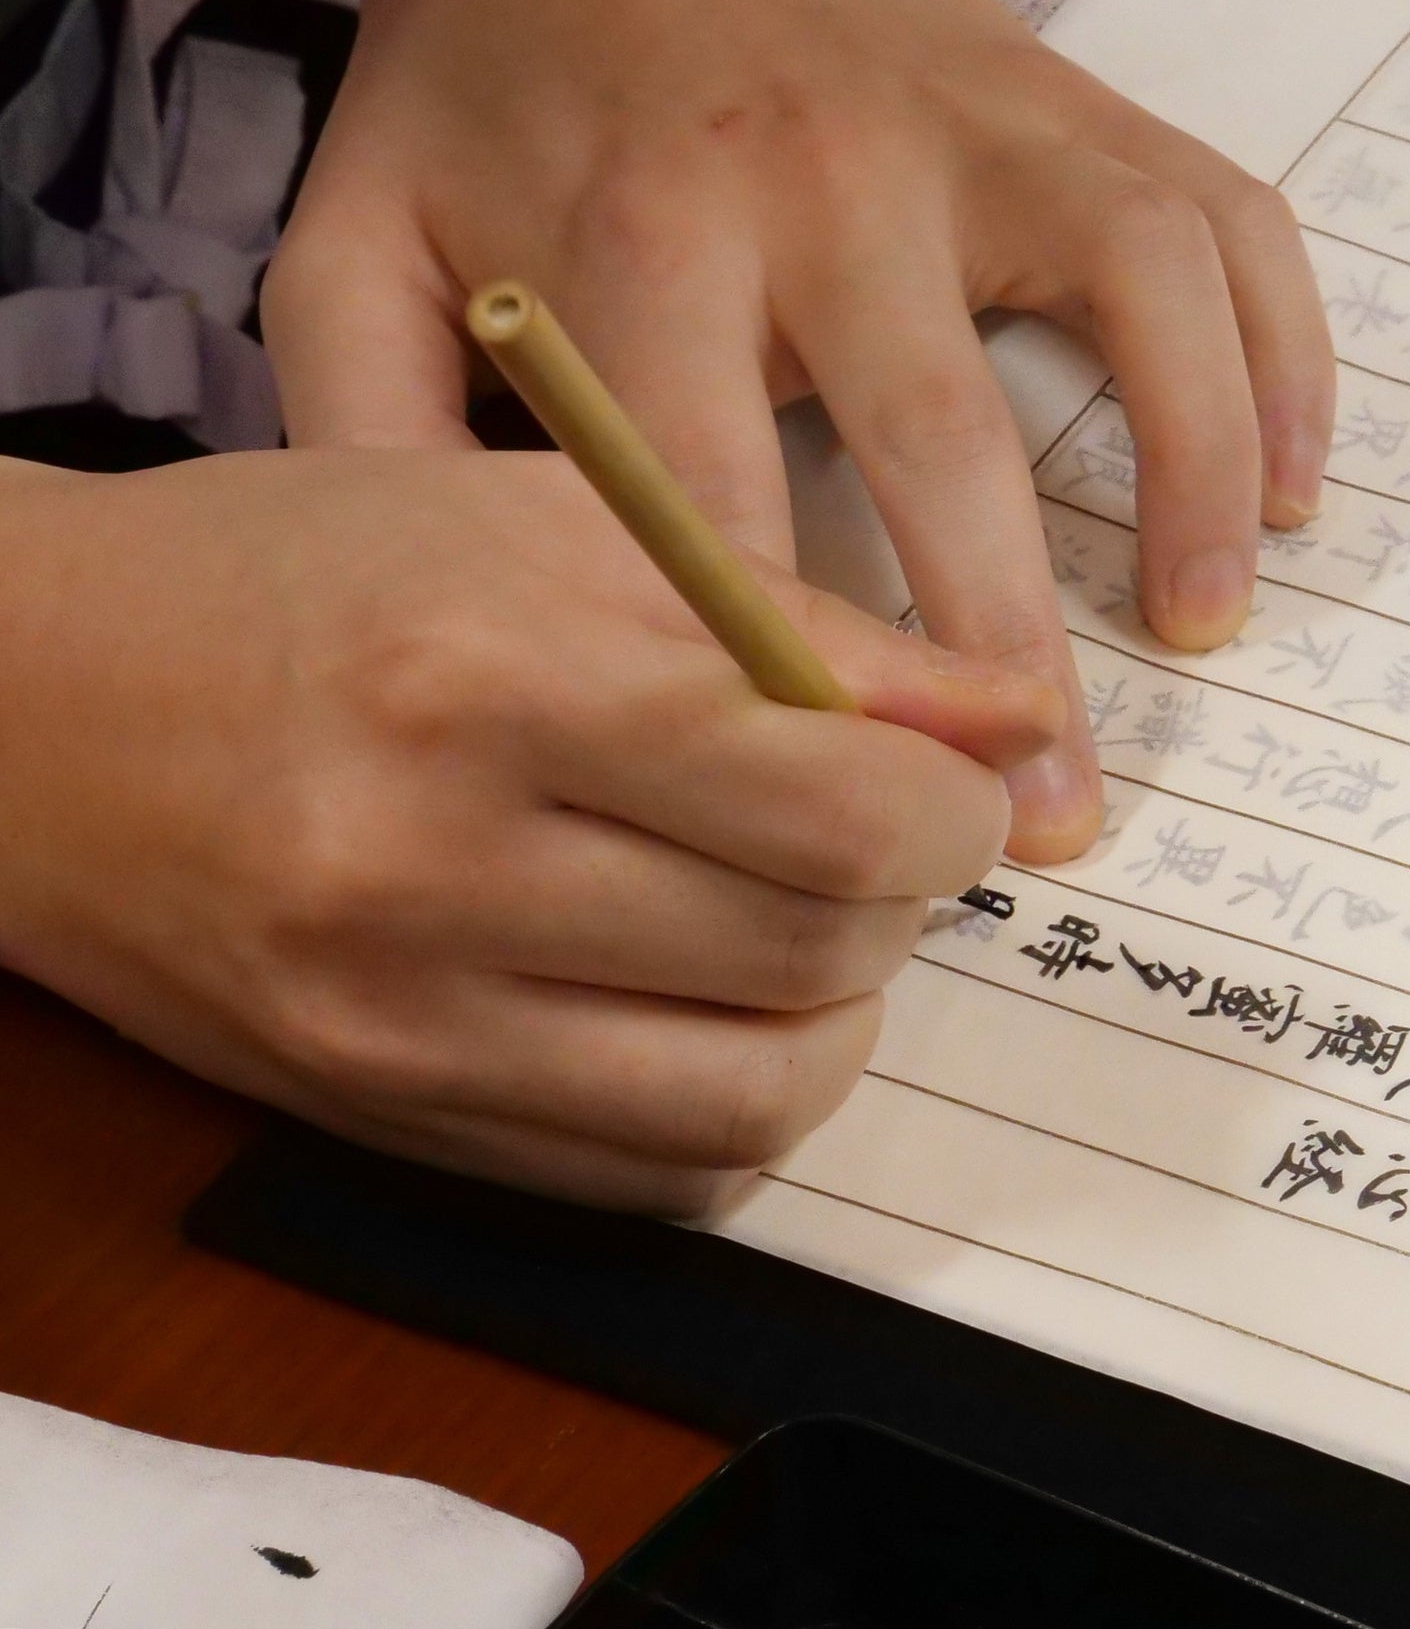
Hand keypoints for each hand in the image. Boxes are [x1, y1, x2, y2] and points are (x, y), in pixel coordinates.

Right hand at [0, 451, 1057, 1214]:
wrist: (28, 704)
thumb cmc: (309, 576)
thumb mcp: (563, 525)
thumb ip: (811, 625)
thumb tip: (1017, 726)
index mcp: (501, 682)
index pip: (842, 808)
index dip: (950, 805)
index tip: (945, 774)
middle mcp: (441, 870)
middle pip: (819, 952)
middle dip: (904, 898)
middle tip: (870, 833)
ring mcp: (401, 1022)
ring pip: (757, 1097)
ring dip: (838, 1017)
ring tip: (798, 922)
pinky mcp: (379, 1121)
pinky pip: (649, 1177)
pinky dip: (730, 1102)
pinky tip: (705, 1001)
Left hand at [258, 0, 1330, 861]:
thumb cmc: (486, 94)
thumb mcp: (356, 247)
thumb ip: (369, 437)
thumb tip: (444, 653)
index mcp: (640, 235)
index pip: (722, 503)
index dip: (782, 683)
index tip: (827, 822)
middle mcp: (822, 171)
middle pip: (938, 434)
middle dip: (1001, 650)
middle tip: (1053, 818)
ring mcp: (976, 119)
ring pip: (1133, 295)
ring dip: (1191, 474)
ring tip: (1207, 629)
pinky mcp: (1077, 97)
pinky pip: (1227, 218)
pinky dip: (1282, 352)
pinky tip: (1287, 488)